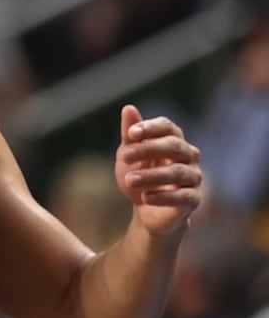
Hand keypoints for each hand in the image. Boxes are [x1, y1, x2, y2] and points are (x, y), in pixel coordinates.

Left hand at [115, 105, 202, 236]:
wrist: (146, 209)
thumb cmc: (139, 174)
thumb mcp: (129, 155)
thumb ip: (130, 134)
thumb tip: (128, 108)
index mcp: (173, 140)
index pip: (168, 127)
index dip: (151, 128)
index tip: (131, 134)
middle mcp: (188, 156)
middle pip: (174, 146)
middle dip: (148, 149)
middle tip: (124, 155)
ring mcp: (194, 178)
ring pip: (178, 172)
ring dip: (152, 175)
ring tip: (129, 179)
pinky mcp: (194, 199)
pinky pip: (184, 196)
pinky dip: (164, 196)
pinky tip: (145, 198)